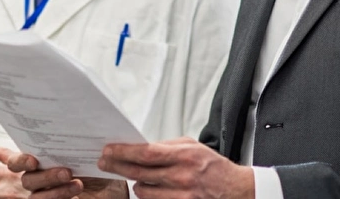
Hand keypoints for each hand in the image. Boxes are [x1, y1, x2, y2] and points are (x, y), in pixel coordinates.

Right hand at [7, 150, 125, 198]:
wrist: (114, 188)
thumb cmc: (101, 166)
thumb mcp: (94, 151)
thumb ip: (82, 141)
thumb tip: (82, 124)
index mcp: (43, 160)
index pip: (17, 161)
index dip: (20, 161)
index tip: (34, 160)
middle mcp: (39, 178)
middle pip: (28, 179)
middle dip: (47, 175)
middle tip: (67, 172)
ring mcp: (45, 194)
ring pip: (36, 196)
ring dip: (56, 191)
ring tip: (79, 184)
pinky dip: (61, 198)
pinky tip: (77, 196)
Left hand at [98, 137, 253, 198]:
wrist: (234, 190)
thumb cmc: (213, 167)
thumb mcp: (194, 147)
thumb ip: (168, 146)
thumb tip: (141, 147)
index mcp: (185, 156)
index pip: (147, 153)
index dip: (124, 152)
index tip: (109, 149)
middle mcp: (182, 177)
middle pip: (138, 172)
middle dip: (117, 166)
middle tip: (105, 161)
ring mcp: (180, 195)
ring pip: (142, 190)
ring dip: (136, 182)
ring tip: (139, 176)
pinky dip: (148, 194)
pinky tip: (150, 187)